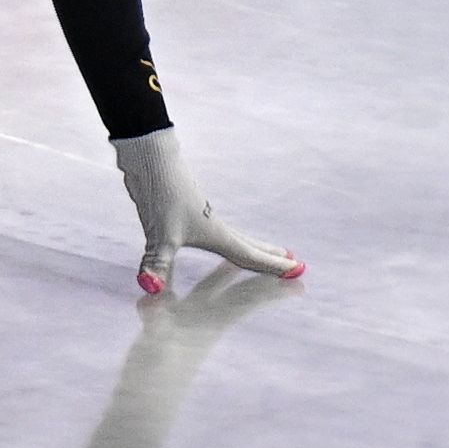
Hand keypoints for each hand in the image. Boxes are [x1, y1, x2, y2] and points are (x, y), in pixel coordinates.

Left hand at [112, 126, 299, 294]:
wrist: (151, 159)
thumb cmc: (161, 196)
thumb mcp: (159, 236)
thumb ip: (157, 263)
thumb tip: (151, 287)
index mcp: (216, 234)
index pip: (249, 255)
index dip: (273, 266)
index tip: (298, 268)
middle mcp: (213, 225)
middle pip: (248, 244)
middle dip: (269, 255)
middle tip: (292, 261)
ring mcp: (200, 215)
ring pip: (233, 236)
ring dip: (251, 245)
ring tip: (265, 250)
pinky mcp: (186, 209)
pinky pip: (214, 230)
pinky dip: (226, 238)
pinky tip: (214, 234)